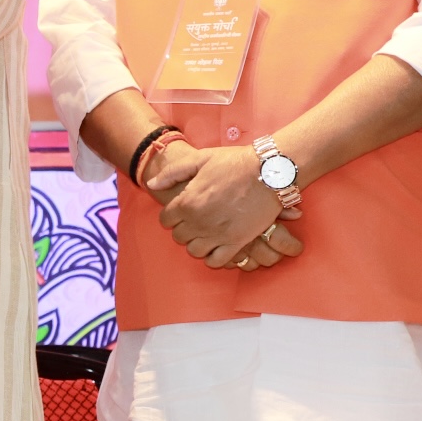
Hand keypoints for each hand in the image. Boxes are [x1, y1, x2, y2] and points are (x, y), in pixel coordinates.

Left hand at [150, 145, 299, 266]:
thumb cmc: (234, 163)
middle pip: (179, 237)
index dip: (172, 215)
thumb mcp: (200, 159)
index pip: (166, 220)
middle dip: (184, 229)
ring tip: (207, 233)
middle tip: (196, 220)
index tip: (182, 211)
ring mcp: (217, 234)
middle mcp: (198, 221)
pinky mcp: (236, 242)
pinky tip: (219, 245)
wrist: (269, 172)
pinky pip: (216, 261)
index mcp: (187, 202)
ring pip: (195, 250)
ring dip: (198, 243)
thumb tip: (151, 185)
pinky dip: (214, 256)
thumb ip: (172, 173)